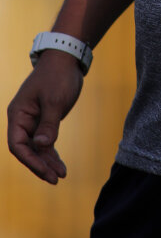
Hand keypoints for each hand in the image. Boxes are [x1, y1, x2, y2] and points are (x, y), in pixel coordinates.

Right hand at [7, 50, 83, 182]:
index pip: (18, 144)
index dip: (30, 160)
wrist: (66, 59)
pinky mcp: (45, 120)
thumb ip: (49, 124)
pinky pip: (45, 141)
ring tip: (61, 175)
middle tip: (56, 179)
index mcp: (18, 114)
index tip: (46, 171)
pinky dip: (52, 153)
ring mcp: (33, 120)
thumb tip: (42, 145)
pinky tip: (60, 165)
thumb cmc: (58, 76)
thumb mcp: (55, 100)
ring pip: (36, 147)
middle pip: (26, 149)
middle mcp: (22, 120)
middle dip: (40, 165)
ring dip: (47, 161)